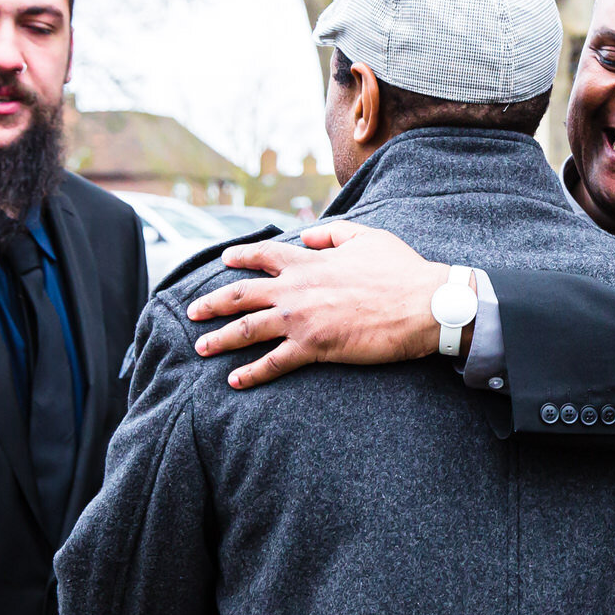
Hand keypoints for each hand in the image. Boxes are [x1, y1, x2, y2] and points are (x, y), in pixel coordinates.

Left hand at [186, 222, 451, 389]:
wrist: (422, 305)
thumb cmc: (401, 271)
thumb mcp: (367, 237)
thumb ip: (333, 233)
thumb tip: (308, 233)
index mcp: (310, 261)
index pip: (264, 256)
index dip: (241, 256)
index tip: (224, 260)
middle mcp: (297, 289)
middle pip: (241, 294)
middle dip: (212, 303)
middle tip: (193, 312)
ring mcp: (302, 319)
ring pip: (247, 329)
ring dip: (220, 339)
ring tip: (201, 347)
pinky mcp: (314, 347)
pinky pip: (273, 363)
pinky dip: (251, 373)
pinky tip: (235, 381)